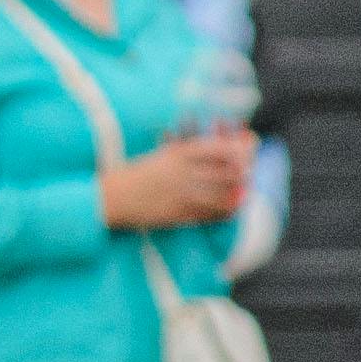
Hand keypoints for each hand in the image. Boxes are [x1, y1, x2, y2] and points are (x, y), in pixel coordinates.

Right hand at [102, 124, 251, 231]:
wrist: (112, 198)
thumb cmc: (139, 173)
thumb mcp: (164, 154)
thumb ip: (190, 150)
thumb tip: (219, 146)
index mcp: (179, 154)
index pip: (221, 148)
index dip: (239, 150)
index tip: (246, 152)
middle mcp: (183, 173)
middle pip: (226, 172)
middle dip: (242, 173)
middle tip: (247, 174)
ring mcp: (181, 195)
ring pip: (221, 195)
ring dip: (236, 195)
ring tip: (242, 193)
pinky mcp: (178, 214)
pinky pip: (208, 215)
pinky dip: (223, 212)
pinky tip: (229, 210)